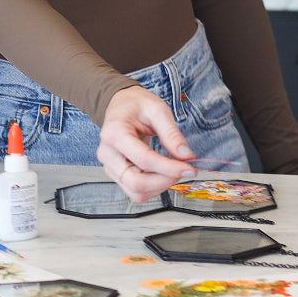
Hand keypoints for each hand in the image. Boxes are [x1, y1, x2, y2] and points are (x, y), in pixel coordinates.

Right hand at [95, 85, 197, 202]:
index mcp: (114, 133)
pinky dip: (153, 187)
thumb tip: (186, 156)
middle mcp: (107, 153)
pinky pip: (136, 191)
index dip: (169, 168)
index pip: (143, 159)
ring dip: (160, 186)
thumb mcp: (157, 109)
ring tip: (173, 169)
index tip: (190, 168)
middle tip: (184, 170)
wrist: (120, 105)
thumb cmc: (136, 104)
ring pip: (136, 192)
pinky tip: (163, 173)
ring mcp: (109, 166)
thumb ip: (171, 133)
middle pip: (136, 183)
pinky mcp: (116, 174)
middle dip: (165, 181)